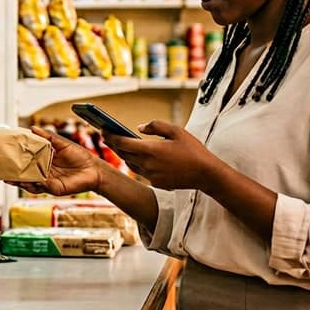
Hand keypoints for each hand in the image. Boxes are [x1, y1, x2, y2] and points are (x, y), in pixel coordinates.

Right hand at [9, 126, 101, 196]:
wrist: (93, 170)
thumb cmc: (80, 156)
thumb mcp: (62, 143)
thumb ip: (47, 137)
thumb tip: (32, 128)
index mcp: (44, 159)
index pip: (27, 159)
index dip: (17, 158)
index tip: (7, 154)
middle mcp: (43, 171)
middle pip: (25, 173)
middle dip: (14, 173)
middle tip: (3, 170)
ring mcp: (47, 180)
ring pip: (29, 182)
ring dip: (20, 181)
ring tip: (10, 178)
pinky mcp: (53, 188)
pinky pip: (40, 187)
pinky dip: (32, 185)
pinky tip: (27, 182)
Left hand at [100, 120, 218, 190]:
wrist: (206, 174)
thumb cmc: (193, 150)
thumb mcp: (176, 131)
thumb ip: (156, 126)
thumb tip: (139, 128)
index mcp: (150, 150)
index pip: (123, 143)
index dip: (111, 135)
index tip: (103, 129)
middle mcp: (147, 165)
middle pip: (123, 153)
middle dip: (113, 143)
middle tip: (105, 134)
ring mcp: (151, 176)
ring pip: (130, 163)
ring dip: (123, 154)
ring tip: (117, 144)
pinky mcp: (156, 183)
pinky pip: (141, 171)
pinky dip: (135, 162)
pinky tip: (134, 156)